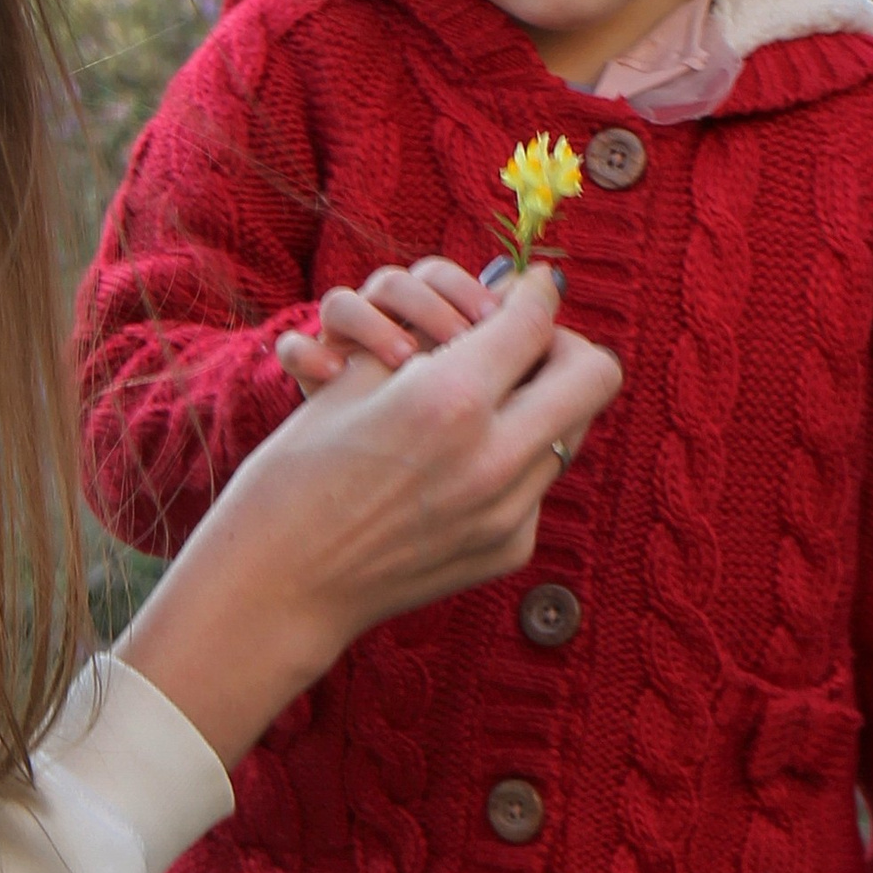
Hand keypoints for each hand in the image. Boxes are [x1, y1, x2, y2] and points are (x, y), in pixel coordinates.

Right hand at [119, 266, 620, 771]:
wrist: (279, 584)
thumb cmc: (297, 473)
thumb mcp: (355, 381)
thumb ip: (434, 339)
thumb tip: (504, 304)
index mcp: (450, 399)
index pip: (536, 320)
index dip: (532, 294)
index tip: (527, 289)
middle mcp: (495, 458)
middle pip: (594, 373)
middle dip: (563, 346)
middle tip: (523, 346)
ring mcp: (510, 511)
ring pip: (576, 429)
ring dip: (542, 404)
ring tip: (488, 405)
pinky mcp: (511, 549)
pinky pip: (541, 482)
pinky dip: (515, 459)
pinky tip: (462, 464)